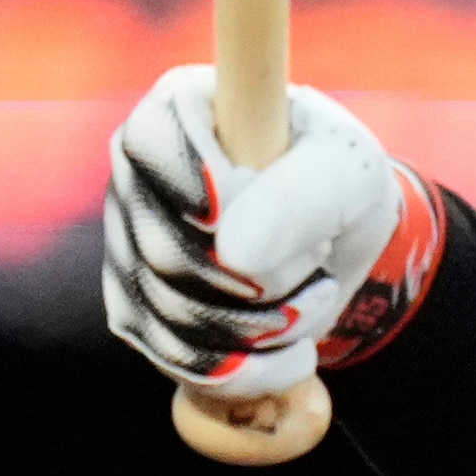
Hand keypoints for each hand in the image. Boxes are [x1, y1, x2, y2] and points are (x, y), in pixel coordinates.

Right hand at [100, 67, 440, 396]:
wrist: (337, 242)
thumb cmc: (339, 180)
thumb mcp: (347, 171)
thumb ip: (301, 197)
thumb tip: (234, 257)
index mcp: (182, 109)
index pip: (150, 140)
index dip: (187, 179)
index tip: (229, 209)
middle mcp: (137, 177)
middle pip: (166, 249)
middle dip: (262, 277)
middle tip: (317, 259)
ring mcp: (128, 248)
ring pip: (174, 315)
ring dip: (265, 325)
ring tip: (314, 295)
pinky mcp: (138, 311)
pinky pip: (179, 359)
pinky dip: (250, 367)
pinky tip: (291, 347)